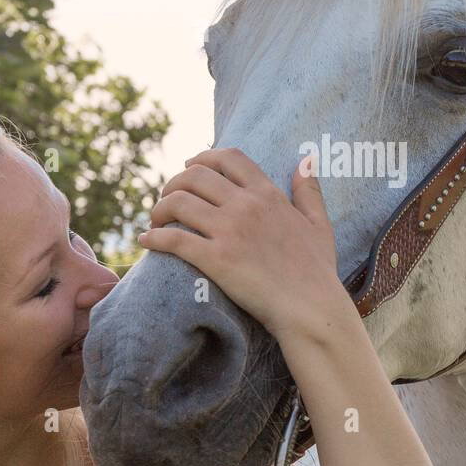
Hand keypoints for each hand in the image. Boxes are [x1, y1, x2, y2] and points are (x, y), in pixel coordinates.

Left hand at [137, 147, 346, 340]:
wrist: (311, 308)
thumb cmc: (317, 271)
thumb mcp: (319, 224)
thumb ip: (309, 191)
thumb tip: (305, 161)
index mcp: (268, 194)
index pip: (228, 158)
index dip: (202, 157)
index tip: (189, 166)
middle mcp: (246, 206)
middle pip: (195, 175)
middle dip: (173, 183)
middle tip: (167, 199)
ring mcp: (230, 231)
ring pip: (178, 202)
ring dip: (160, 209)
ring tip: (156, 221)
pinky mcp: (216, 260)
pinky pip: (173, 240)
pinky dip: (154, 238)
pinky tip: (146, 242)